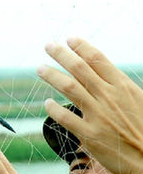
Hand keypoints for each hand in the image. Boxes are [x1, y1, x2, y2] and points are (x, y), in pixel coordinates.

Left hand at [38, 37, 142, 173]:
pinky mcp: (90, 135)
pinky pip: (66, 118)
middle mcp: (109, 97)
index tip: (69, 38)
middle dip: (61, 54)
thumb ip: (118, 89)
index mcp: (122, 86)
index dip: (81, 47)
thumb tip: (103, 77)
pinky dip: (54, 109)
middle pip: (79, 69)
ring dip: (52, 75)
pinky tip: (47, 104)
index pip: (98, 59)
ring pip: (69, 88)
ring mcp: (98, 115)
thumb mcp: (137, 101)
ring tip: (40, 68)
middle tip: (48, 45)